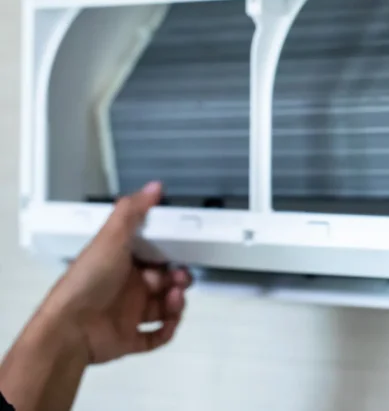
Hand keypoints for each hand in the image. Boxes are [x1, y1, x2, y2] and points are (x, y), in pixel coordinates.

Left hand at [41, 182, 191, 363]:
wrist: (70, 328)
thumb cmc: (87, 281)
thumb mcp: (110, 238)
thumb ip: (133, 211)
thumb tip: (154, 187)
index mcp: (121, 263)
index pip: (153, 256)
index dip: (170, 254)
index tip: (182, 251)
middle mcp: (126, 287)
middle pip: (164, 282)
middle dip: (179, 279)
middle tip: (181, 280)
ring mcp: (128, 314)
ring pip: (164, 308)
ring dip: (176, 304)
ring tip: (174, 300)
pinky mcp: (130, 338)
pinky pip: (157, 336)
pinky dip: (168, 330)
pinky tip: (170, 322)